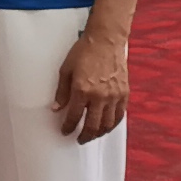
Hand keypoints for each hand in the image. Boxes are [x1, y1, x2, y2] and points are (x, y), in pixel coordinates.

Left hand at [54, 24, 130, 141]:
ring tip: (92, 135)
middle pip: (92, 125)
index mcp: (82, 90)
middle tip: (79, 139)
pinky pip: (119, 115)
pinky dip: (112, 124)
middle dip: (85, 135)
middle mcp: (99, 96)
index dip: (68, 127)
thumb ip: (61, 91)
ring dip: (99, 133)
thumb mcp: (65, 70)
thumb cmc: (84, 52)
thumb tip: (56, 108)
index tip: (65, 131)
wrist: (105, 41)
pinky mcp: (124, 94)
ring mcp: (114, 96)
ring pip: (107, 124)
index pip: (74, 116)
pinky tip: (107, 126)